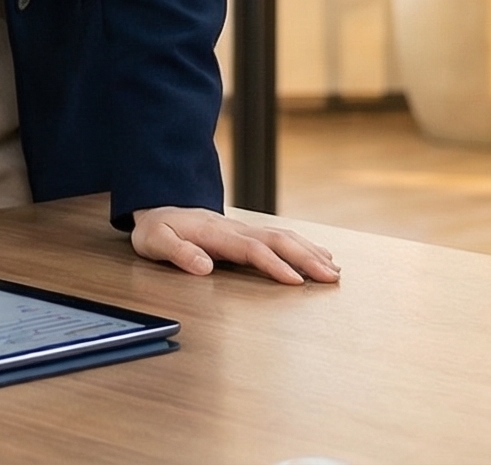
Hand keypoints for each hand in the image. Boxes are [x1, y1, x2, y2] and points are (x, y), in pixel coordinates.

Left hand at [128, 207, 339, 284]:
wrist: (158, 208)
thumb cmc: (156, 229)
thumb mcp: (156, 242)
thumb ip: (178, 253)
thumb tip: (204, 266)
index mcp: (215, 234)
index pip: (251, 249)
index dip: (274, 265)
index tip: (296, 282)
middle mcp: (234, 228)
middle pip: (277, 240)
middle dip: (306, 258)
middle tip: (331, 277)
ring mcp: (243, 228)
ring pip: (283, 236)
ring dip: (309, 252)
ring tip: (334, 270)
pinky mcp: (246, 233)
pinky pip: (280, 237)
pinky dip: (303, 246)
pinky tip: (320, 256)